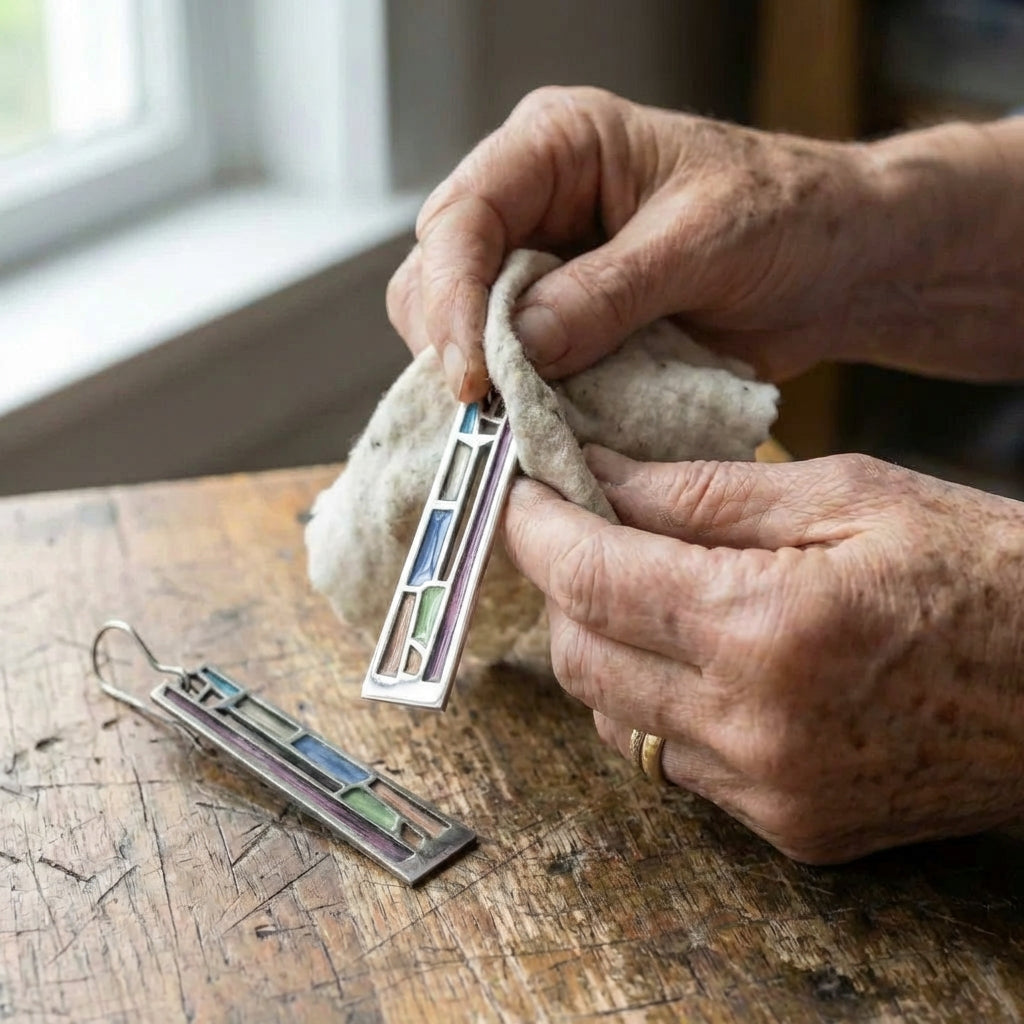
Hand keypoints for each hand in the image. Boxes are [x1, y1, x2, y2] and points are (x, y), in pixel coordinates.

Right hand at [387, 87, 1023, 400]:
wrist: (837, 265)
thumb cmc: (786, 216)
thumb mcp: (702, 242)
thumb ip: (609, 293)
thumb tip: (521, 348)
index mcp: (556, 147)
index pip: (462, 218)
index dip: (453, 299)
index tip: (471, 377)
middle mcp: (532, 205)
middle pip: (437, 276)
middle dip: (454, 346)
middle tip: (487, 412)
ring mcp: (542, 271)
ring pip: (464, 331)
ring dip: (486, 382)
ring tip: (519, 423)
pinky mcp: (562, 328)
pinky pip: (514, 370)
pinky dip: (522, 404)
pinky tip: (542, 427)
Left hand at [501, 445, 1023, 862]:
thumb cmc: (983, 569)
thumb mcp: (846, 494)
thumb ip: (702, 493)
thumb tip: (598, 475)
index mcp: (767, 628)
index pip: (592, 578)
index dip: (537, 529)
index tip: (520, 492)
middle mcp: (754, 729)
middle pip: (580, 654)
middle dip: (561, 585)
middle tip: (580, 528)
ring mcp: (770, 793)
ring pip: (613, 715)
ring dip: (603, 645)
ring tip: (641, 588)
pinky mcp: (790, 830)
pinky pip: (672, 761)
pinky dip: (655, 702)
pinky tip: (694, 655)